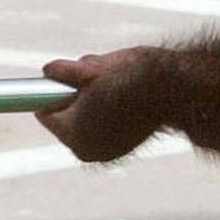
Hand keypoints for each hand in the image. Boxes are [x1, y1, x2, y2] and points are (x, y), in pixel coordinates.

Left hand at [35, 47, 160, 162]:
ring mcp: (105, 151)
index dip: (51, 93)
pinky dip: (108, 113)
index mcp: (72, 133)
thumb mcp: (91, 68)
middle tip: (94, 80)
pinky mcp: (122, 148)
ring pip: (85, 121)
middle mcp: (86, 149)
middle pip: (66, 118)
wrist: (173, 91)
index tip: (59, 80)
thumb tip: (48, 71)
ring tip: (113, 87)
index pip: (47, 113)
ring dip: (92, 104)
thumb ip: (63, 72)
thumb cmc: (131, 78)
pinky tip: (124, 100)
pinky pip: (103, 127)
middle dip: (74, 98)